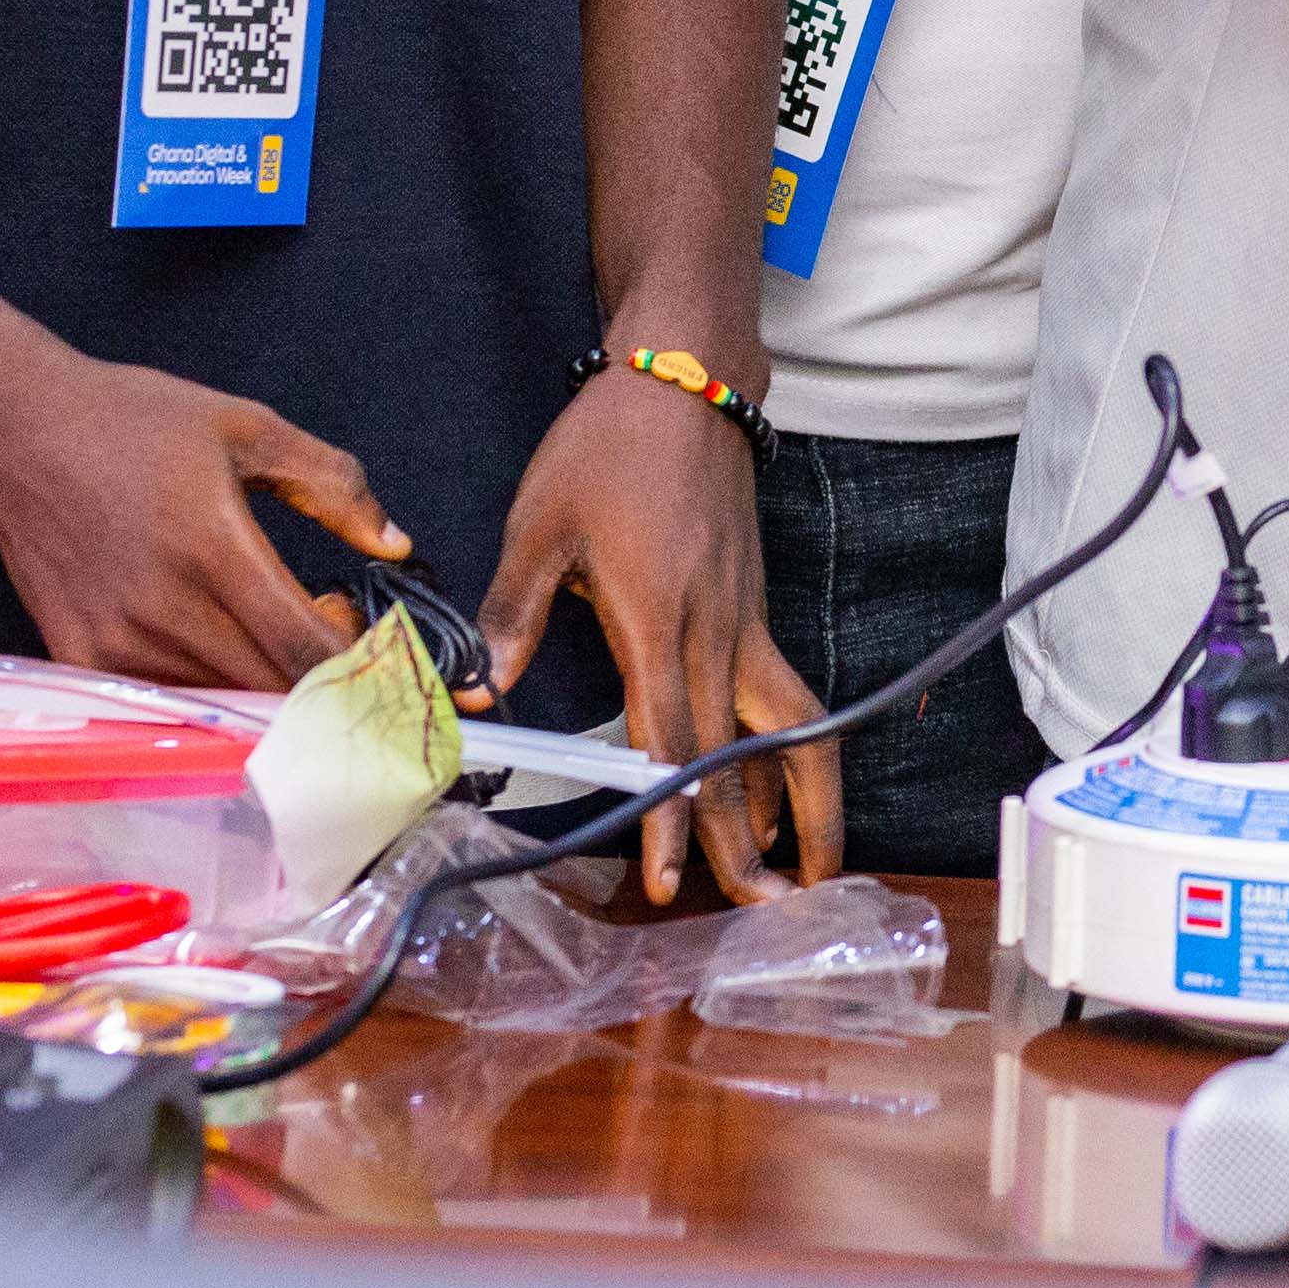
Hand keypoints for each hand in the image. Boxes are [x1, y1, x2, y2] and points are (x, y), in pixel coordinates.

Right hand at [0, 345, 400, 690]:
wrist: (17, 430)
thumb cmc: (134, 421)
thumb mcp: (248, 429)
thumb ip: (333, 485)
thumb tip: (396, 545)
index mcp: (213, 549)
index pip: (304, 649)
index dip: (351, 660)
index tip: (365, 631)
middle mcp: (162, 609)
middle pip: (269, 686)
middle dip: (315, 669)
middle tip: (322, 618)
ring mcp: (114, 643)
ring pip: (220, 697)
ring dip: (260, 676)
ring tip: (263, 616)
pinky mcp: (78, 657)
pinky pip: (164, 695)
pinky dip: (202, 680)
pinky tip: (209, 633)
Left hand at [479, 367, 839, 905]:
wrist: (687, 379)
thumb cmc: (610, 445)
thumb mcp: (542, 520)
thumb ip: (514, 607)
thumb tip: (480, 683)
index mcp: (660, 621)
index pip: (673, 741)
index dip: (674, 817)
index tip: (671, 877)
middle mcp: (717, 633)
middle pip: (746, 756)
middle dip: (756, 838)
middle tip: (767, 907)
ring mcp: (744, 620)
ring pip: (794, 729)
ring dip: (805, 800)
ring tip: (807, 866)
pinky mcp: (753, 607)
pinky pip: (783, 696)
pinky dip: (791, 754)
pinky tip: (779, 788)